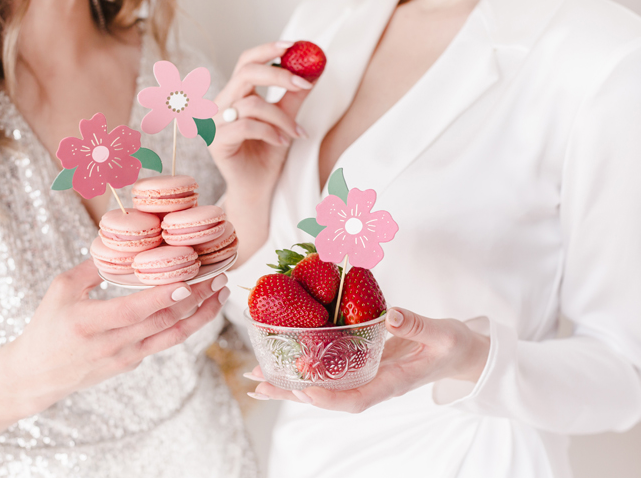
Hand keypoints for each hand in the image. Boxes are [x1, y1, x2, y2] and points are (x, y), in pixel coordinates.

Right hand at [0, 260, 229, 442]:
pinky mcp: (132, 363)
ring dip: (200, 314)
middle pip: (162, 321)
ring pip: (172, 336)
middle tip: (217, 275)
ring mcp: (125, 357)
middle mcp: (111, 344)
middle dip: (195, 299)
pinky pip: (164, 342)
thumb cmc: (47, 326)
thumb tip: (125, 242)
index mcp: (89, 322)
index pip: (134, 310)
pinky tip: (199, 306)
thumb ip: (94, 266)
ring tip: (220, 293)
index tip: (188, 280)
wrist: (37, 375)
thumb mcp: (61, 289)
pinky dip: (185, 324)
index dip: (163, 297)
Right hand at [210, 41, 313, 262]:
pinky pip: (247, 126)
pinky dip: (270, 132)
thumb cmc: (269, 154)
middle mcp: (220, 104)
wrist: (258, 188)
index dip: (267, 49)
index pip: (246, 61)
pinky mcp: (216, 142)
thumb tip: (316, 67)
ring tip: (296, 133)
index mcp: (234, 94)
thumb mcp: (286, 120)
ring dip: (281, 117)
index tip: (295, 46)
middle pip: (245, 73)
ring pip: (251, 103)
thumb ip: (295, 95)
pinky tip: (283, 143)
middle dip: (279, 75)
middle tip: (305, 83)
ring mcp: (214, 123)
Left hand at [246, 307, 489, 412]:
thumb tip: (390, 315)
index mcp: (392, 383)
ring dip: (288, 382)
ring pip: (322, 385)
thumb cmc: (453, 345)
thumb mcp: (443, 334)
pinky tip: (281, 360)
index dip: (327, 398)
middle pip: (327, 397)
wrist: (460, 353)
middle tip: (257, 385)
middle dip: (291, 393)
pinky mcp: (362, 364)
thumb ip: (417, 326)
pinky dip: (304, 366)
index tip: (302, 390)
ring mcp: (365, 376)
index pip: (355, 400)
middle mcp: (373, 384)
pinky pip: (329, 370)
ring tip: (256, 376)